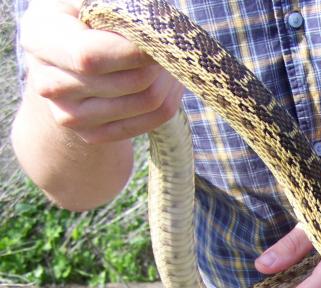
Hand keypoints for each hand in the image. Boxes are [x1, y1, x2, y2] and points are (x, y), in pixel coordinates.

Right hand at [20, 0, 182, 143]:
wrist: (68, 64)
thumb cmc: (85, 18)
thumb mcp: (88, 1)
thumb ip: (114, 10)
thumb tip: (148, 28)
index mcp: (41, 37)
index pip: (92, 56)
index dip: (135, 52)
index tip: (162, 40)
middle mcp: (48, 83)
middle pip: (130, 81)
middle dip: (162, 61)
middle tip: (171, 46)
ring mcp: (70, 115)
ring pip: (147, 101)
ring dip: (171, 79)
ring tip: (169, 60)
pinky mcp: (93, 134)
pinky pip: (151, 121)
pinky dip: (168, 99)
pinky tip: (165, 82)